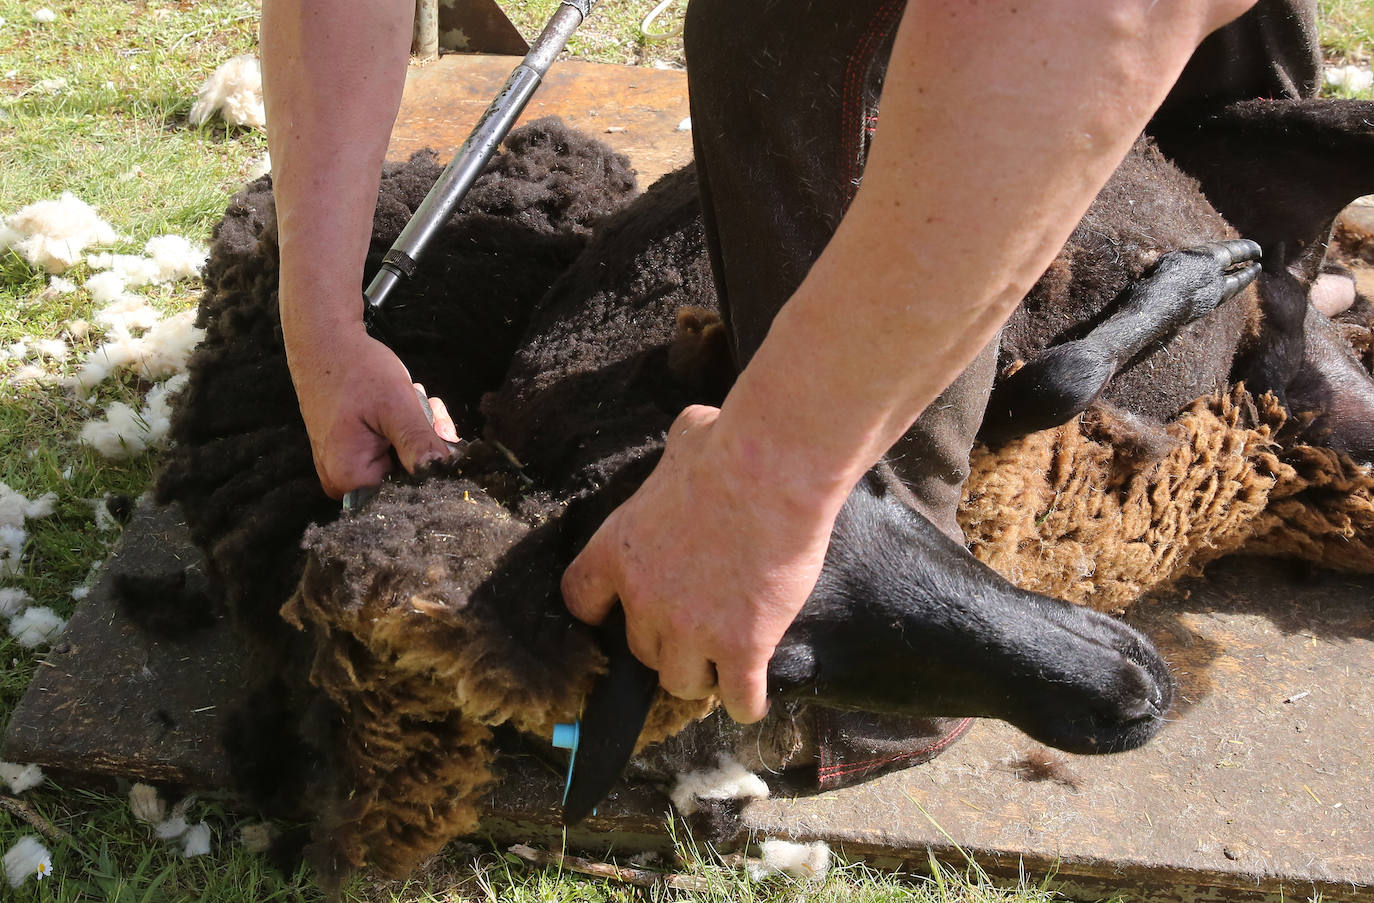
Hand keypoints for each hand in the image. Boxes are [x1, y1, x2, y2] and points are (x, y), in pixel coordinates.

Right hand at [284, 323, 457, 498]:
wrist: (325, 341)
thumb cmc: (355, 369)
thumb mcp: (396, 405)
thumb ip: (419, 443)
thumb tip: (442, 473)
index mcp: (349, 478)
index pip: (410, 492)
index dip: (432, 465)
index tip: (441, 433)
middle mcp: (343, 482)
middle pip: (408, 477)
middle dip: (427, 441)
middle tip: (428, 407)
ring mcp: (346, 467)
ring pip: (404, 460)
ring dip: (418, 429)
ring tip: (412, 397)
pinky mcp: (352, 452)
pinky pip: (391, 450)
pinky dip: (404, 426)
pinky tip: (402, 403)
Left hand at [560, 405, 838, 722]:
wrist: (772, 470)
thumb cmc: (729, 445)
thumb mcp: (684, 440)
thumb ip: (676, 456)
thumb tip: (695, 431)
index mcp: (618, 550)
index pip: (580, 600)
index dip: (602, 611)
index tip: (619, 612)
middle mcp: (643, 599)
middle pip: (640, 650)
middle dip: (667, 643)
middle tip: (695, 629)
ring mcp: (691, 630)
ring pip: (681, 683)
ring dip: (701, 677)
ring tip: (722, 665)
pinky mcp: (741, 647)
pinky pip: (737, 700)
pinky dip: (745, 704)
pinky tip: (752, 698)